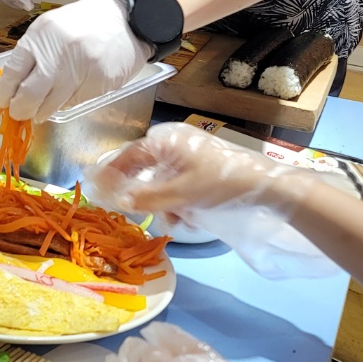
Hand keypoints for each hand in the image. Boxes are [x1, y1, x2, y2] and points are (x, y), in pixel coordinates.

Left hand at [0, 0, 149, 121]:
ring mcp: (80, 68)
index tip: (3, 102)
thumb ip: (33, 53)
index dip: (5, 93)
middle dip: (20, 109)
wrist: (126, 18)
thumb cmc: (84, 24)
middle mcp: (58, 51)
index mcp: (41, 35)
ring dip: (42, 111)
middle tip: (19, 114)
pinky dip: (66, 103)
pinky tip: (67, 95)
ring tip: (39, 112)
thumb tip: (14, 84)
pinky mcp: (99, 81)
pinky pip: (75, 101)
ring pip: (52, 103)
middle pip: (30, 94)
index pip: (13, 71)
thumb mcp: (51, 29)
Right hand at [90, 122, 311, 224]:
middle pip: (143, 171)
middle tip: (145, 216)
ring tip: (178, 221)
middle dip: (145, 197)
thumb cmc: (220, 182)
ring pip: (161, 182)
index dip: (110, 174)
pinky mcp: (200, 166)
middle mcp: (172, 143)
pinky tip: (190, 217)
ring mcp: (187, 154)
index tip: (96, 191)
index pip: (126, 156)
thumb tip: (118, 202)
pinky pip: (177, 184)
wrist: (266, 185)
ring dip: (165, 204)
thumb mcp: (181, 194)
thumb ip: (147, 198)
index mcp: (164, 140)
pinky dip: (180, 201)